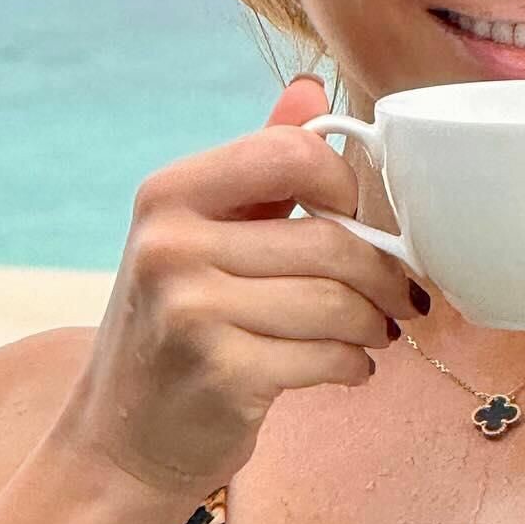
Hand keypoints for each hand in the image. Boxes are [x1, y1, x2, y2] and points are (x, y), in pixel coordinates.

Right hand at [58, 77, 428, 505]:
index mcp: (169, 195)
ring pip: (339, 304)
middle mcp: (170, 246)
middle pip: (331, 241)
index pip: (289, 153)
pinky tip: (348, 367)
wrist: (123, 436)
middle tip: (401, 297)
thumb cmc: (178, 326)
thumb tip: (311, 88)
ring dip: (375, 325)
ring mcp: (192, 312)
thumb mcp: (201, 234)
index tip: (362, 217)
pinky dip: (354, 365)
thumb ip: (258, 165)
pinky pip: (329, 357)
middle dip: (384, 275)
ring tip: (375, 333)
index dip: (346, 183)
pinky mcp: (222, 374)